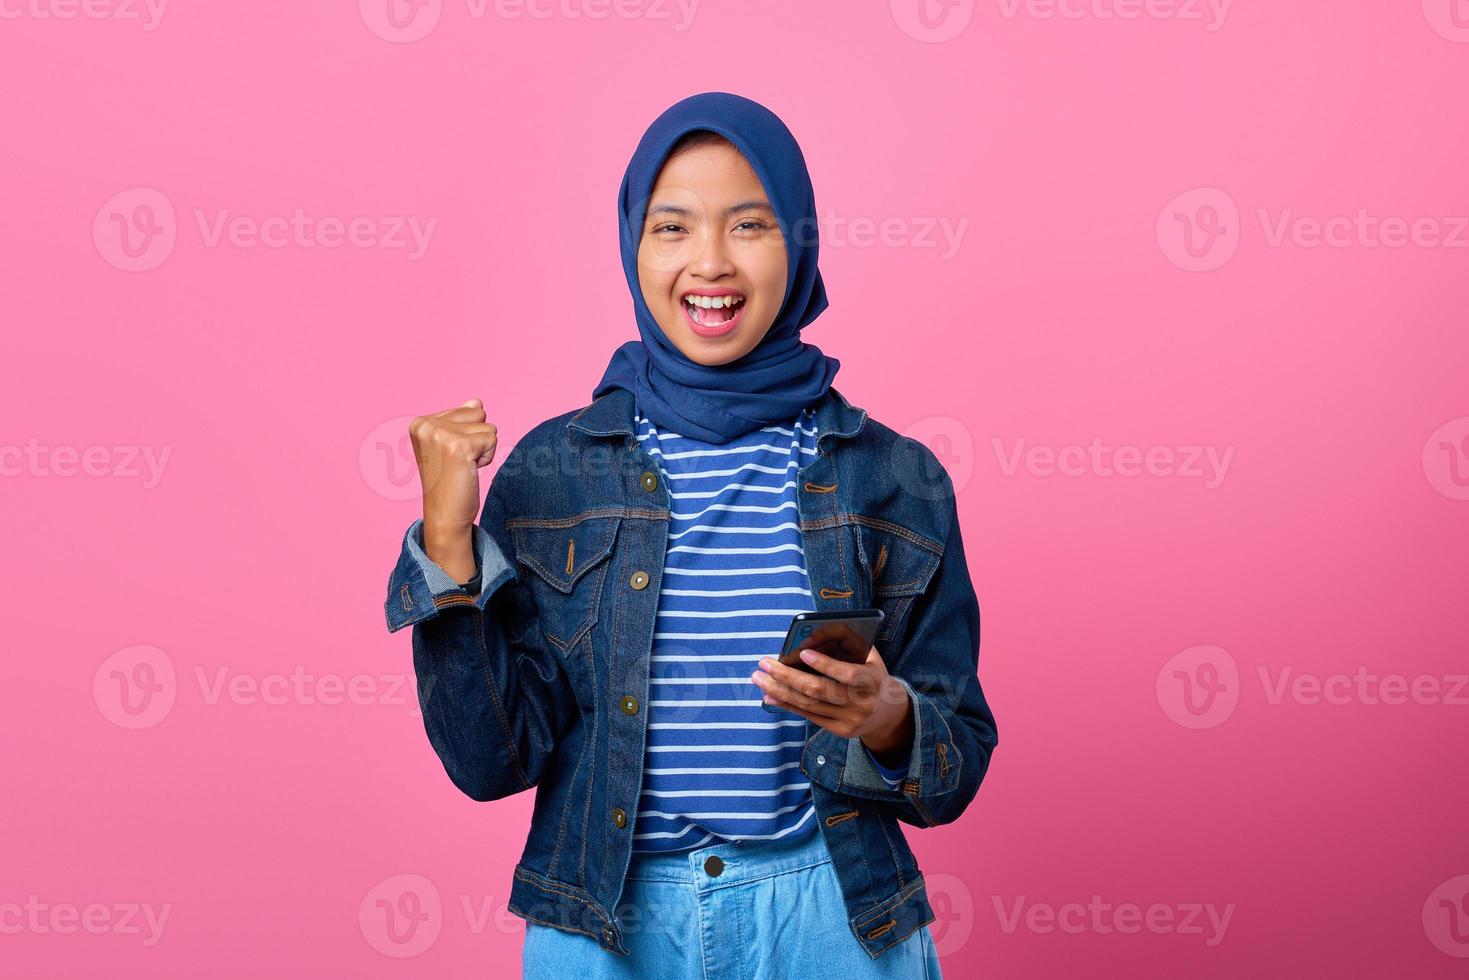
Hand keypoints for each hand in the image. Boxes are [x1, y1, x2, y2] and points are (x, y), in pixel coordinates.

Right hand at [408, 399, 496, 580]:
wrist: (445, 515)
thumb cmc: (449, 481)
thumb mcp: (452, 445)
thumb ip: (462, 420)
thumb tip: (477, 401)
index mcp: (420, 422)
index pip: (467, 409)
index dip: (467, 434)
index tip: (450, 456)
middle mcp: (426, 425)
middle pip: (478, 413)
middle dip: (477, 438)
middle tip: (458, 463)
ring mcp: (441, 434)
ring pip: (488, 426)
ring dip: (483, 449)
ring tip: (463, 467)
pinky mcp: (458, 446)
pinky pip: (492, 439)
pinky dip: (487, 457)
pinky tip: (469, 471)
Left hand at [750, 625, 913, 754]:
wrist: (886, 711)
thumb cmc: (870, 673)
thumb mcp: (867, 655)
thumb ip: (845, 642)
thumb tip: (808, 635)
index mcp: (873, 680)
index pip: (848, 674)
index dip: (826, 664)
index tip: (802, 651)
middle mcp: (862, 702)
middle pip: (819, 690)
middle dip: (787, 675)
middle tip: (764, 663)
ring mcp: (850, 720)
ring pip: (808, 704)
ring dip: (779, 690)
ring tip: (759, 678)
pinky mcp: (839, 730)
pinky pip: (808, 716)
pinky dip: (786, 704)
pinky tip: (769, 695)